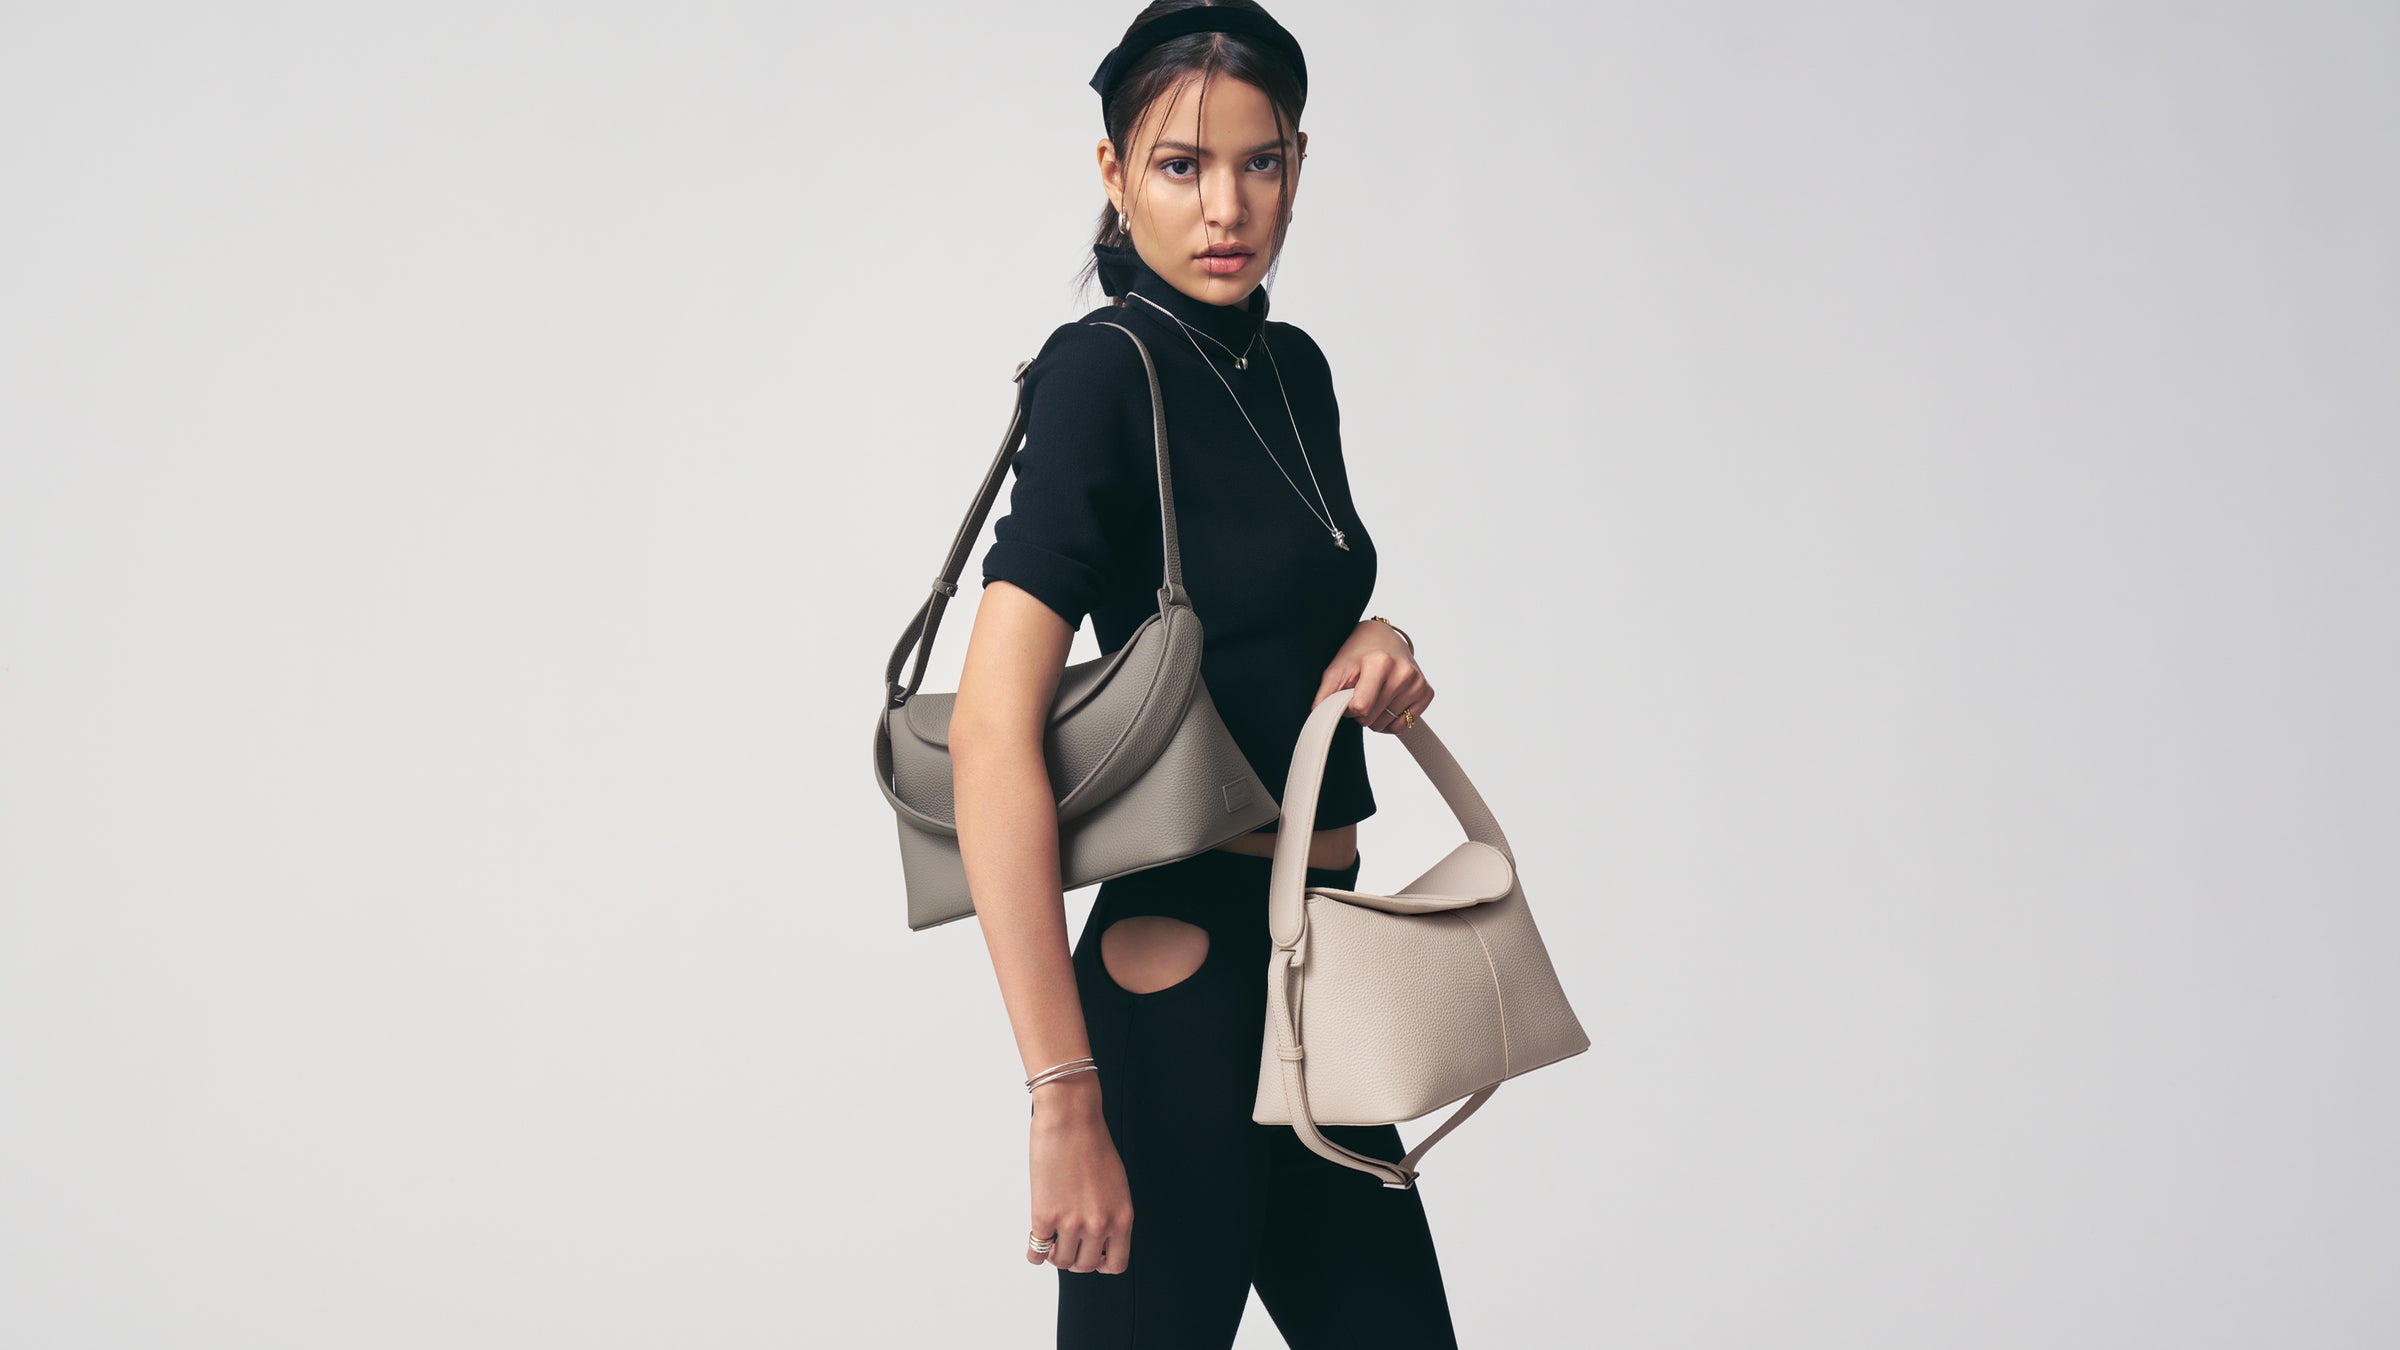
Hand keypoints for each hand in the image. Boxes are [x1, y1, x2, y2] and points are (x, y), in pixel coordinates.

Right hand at [1026, 1079, 1131, 1273]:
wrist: (1070, 1119)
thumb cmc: (1092, 1143)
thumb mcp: (1116, 1183)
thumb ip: (1111, 1212)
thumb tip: (1098, 1236)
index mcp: (1122, 1216)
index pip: (1116, 1263)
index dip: (1101, 1263)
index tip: (1092, 1255)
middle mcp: (1099, 1224)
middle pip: (1085, 1265)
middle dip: (1075, 1258)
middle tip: (1067, 1244)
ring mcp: (1071, 1223)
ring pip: (1061, 1261)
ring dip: (1054, 1254)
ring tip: (1051, 1241)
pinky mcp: (1044, 1215)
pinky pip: (1036, 1251)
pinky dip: (1034, 1252)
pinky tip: (1035, 1241)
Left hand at [1315, 620, 1433, 733]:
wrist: (1382, 637)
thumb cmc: (1358, 652)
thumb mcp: (1336, 668)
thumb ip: (1325, 694)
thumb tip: (1318, 716)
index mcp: (1380, 663)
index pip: (1360, 708)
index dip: (1348, 707)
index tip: (1348, 694)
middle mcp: (1403, 672)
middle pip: (1372, 719)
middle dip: (1361, 712)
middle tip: (1362, 692)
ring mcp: (1417, 683)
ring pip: (1387, 724)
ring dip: (1376, 716)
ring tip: (1375, 694)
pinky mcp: (1426, 692)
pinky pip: (1404, 725)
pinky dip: (1392, 721)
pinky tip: (1387, 702)